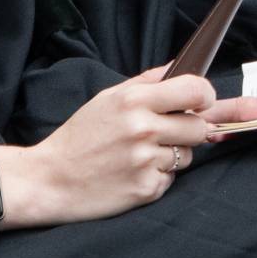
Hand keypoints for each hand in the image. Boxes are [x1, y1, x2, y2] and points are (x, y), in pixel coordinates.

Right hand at [0, 67, 256, 229]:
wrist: (49, 180)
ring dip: (173, 154)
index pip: (197, 90)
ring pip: (189, 155)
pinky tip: (132, 173)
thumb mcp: (108, 98)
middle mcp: (143, 129)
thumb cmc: (81, 136)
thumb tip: (183, 68)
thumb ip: (149, 82)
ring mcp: (145, 161)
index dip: (206, 96)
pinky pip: (172, 178)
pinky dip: (159, 176)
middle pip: (201, 127)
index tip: (204, 102)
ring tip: (138, 154)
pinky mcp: (146, 188)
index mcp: (134, 100)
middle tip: (164, 132)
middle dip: (190, 129)